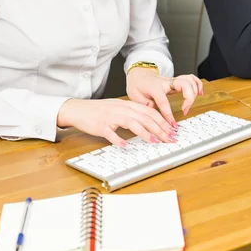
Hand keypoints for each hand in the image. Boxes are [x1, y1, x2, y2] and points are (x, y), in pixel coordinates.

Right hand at [57, 99, 176, 145]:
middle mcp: (121, 109)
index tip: (172, 130)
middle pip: (145, 118)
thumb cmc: (99, 111)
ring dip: (145, 133)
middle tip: (170, 138)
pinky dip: (119, 139)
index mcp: (127, 105)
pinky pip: (111, 133)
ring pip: (132, 123)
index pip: (150, 112)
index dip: (163, 121)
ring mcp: (111, 117)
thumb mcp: (119, 108)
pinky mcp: (100, 126)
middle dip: (160, 129)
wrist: (78, 109)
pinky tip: (126, 146)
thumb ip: (134, 113)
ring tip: (155, 142)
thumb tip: (149, 122)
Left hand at [126, 68, 203, 125]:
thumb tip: (155, 109)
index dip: (168, 114)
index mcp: (155, 87)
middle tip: (185, 111)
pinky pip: (192, 79)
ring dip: (194, 92)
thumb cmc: (137, 85)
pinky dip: (198, 85)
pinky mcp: (177, 81)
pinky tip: (199, 94)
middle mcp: (166, 82)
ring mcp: (173, 80)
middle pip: (184, 85)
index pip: (164, 101)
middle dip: (188, 99)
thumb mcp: (134, 95)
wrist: (139, 74)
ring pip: (189, 81)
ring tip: (190, 104)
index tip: (172, 124)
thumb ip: (144, 103)